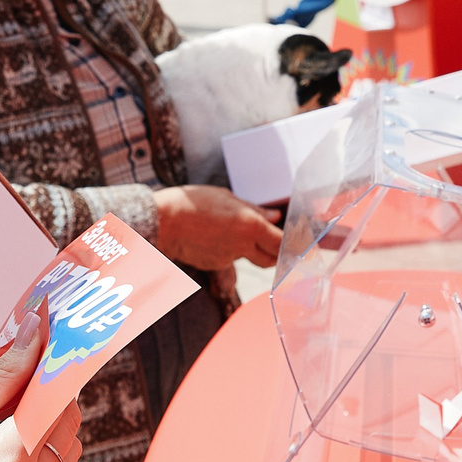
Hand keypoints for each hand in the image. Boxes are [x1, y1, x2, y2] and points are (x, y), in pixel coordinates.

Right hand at [0, 304, 81, 461]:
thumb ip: (5, 372)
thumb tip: (38, 332)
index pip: (57, 402)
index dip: (54, 368)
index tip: (49, 344)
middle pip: (66, 428)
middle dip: (52, 396)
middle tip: (25, 372)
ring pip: (65, 456)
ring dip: (51, 428)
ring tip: (12, 410)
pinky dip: (43, 458)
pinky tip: (11, 443)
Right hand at [150, 183, 282, 269]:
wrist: (162, 222)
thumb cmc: (193, 203)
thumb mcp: (227, 197)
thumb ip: (254, 210)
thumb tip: (274, 216)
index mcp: (250, 225)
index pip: (282, 243)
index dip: (293, 245)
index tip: (298, 241)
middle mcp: (242, 245)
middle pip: (271, 259)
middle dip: (278, 253)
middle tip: (277, 241)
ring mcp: (228, 258)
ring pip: (249, 258)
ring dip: (252, 249)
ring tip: (237, 231)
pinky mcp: (214, 265)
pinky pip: (230, 259)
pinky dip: (229, 249)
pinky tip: (215, 235)